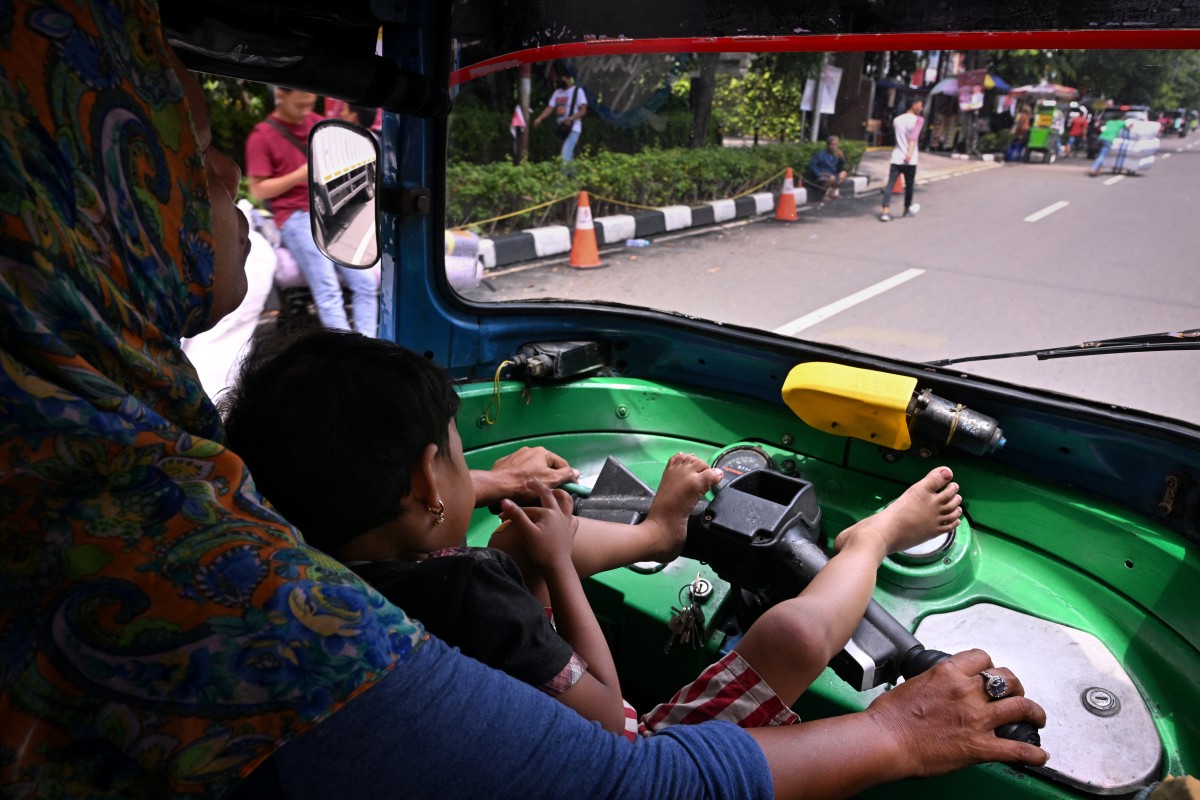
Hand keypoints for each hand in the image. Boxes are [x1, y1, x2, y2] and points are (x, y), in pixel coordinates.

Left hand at [475, 446, 578, 505]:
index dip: (568, 477)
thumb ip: (566, 475)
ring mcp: (515, 456)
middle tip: (550, 493)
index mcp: (542, 452)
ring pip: (531, 469)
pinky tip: (519, 490)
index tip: (571, 489)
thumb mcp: (551, 481)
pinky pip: (517, 471)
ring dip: (535, 478)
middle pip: (546, 466)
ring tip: (533, 493)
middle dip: (550, 478)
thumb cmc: (526, 485)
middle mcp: (529, 450)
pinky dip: (521, 479)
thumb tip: (576, 471)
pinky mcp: (503, 463)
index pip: (562, 464)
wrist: (496, 487)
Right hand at [496, 481, 575, 571]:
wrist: (557, 566)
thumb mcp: (526, 532)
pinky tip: (565, 514)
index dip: (514, 512)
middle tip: (530, 482)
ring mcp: (567, 521)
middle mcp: (559, 513)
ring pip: (567, 502)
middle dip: (538, 487)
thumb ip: (516, 515)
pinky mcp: (572, 530)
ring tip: (553, 491)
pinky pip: (572, 517)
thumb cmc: (541, 550)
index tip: (501, 518)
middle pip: (549, 495)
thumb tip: (504, 501)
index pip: (528, 509)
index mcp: (548, 512)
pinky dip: (569, 512)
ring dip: (560, 494)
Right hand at [864, 648, 1047, 775]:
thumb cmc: (890, 715)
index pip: (982, 658)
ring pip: (1021, 707)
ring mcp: (976, 719)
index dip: (989, 666)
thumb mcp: (913, 683)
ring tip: (1037, 717)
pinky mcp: (979, 746)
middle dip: (1015, 686)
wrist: (885, 740)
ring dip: (1034, 712)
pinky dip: (1032, 754)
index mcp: (948, 673)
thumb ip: (935, 683)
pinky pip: (1016, 750)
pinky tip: (1040, 756)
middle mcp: (967, 692)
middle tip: (1015, 693)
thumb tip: (939, 689)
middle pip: (1006, 679)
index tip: (988, 673)